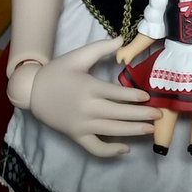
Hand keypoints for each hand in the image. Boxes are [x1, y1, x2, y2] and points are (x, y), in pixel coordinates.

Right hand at [29, 37, 159, 157]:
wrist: (32, 91)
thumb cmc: (57, 72)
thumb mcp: (77, 56)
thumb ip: (100, 48)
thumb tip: (121, 39)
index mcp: (88, 88)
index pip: (116, 94)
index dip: (133, 97)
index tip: (148, 97)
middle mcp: (87, 109)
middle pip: (119, 114)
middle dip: (141, 115)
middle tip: (159, 115)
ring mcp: (81, 125)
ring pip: (112, 131)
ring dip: (133, 131)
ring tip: (150, 130)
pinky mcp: (76, 136)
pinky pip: (95, 148)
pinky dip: (110, 151)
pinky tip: (125, 148)